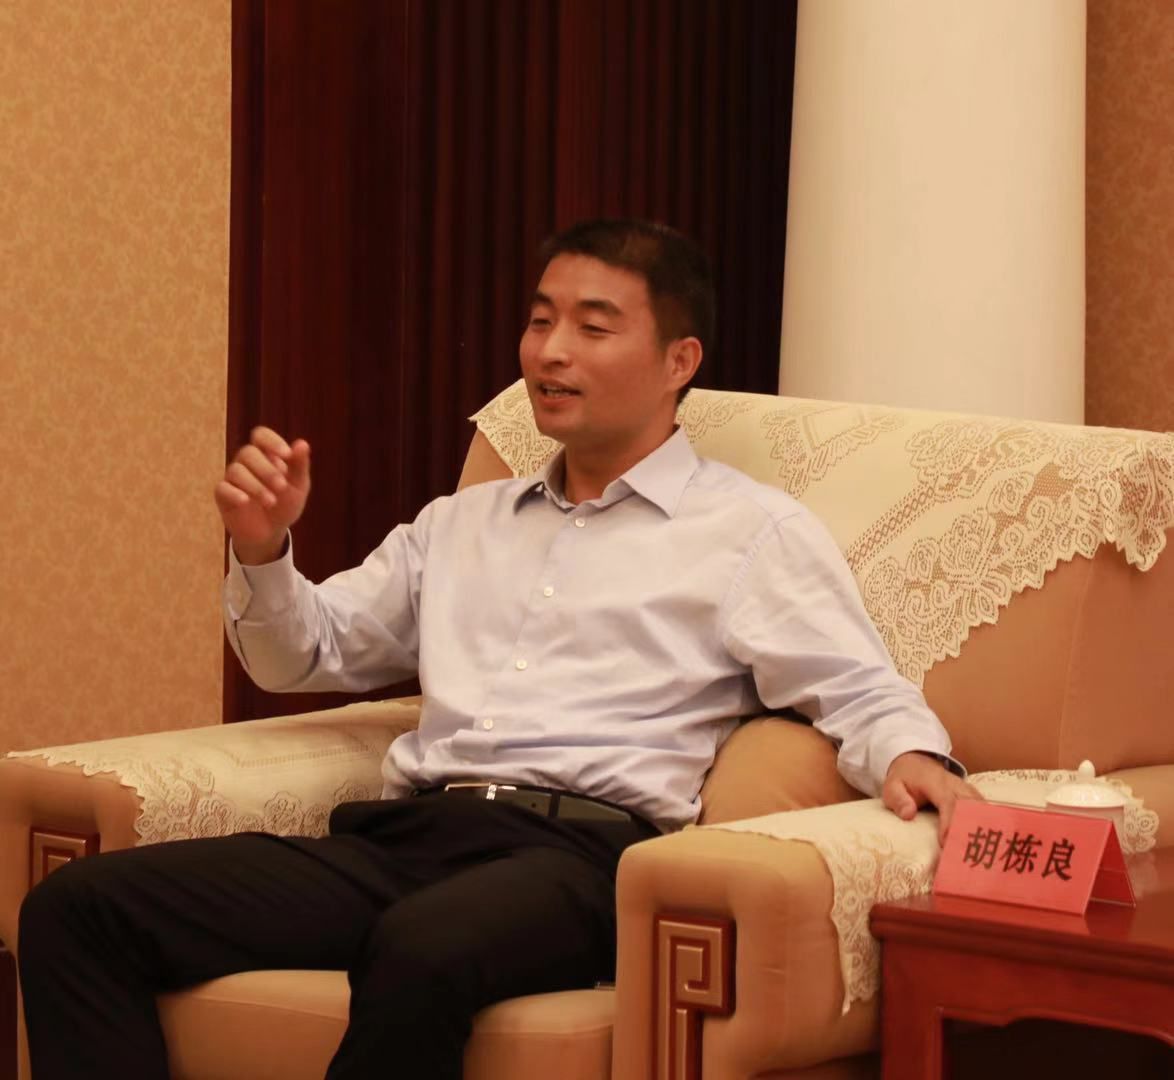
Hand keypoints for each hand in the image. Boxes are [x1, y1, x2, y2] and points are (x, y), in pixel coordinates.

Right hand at [214, 427, 310, 563]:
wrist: (271, 532)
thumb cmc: (285, 504)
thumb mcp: (298, 486)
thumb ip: (299, 465)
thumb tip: (303, 443)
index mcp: (266, 454)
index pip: (261, 435)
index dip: (271, 441)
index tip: (287, 455)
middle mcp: (246, 462)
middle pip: (248, 453)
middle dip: (267, 470)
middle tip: (282, 487)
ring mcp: (233, 478)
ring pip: (236, 471)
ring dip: (255, 486)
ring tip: (271, 502)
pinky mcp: (223, 495)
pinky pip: (222, 488)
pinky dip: (234, 493)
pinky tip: (245, 501)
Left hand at [882, 751, 983, 843]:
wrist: (915, 763)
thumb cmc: (904, 779)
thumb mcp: (892, 787)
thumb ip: (898, 800)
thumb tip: (908, 814)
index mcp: (934, 782)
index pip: (947, 801)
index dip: (949, 822)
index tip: (946, 843)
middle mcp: (955, 784)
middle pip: (969, 806)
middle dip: (969, 829)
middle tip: (966, 853)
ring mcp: (966, 789)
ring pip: (980, 807)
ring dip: (981, 827)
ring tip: (980, 851)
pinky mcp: (971, 795)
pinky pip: (983, 808)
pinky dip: (986, 823)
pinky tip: (988, 841)